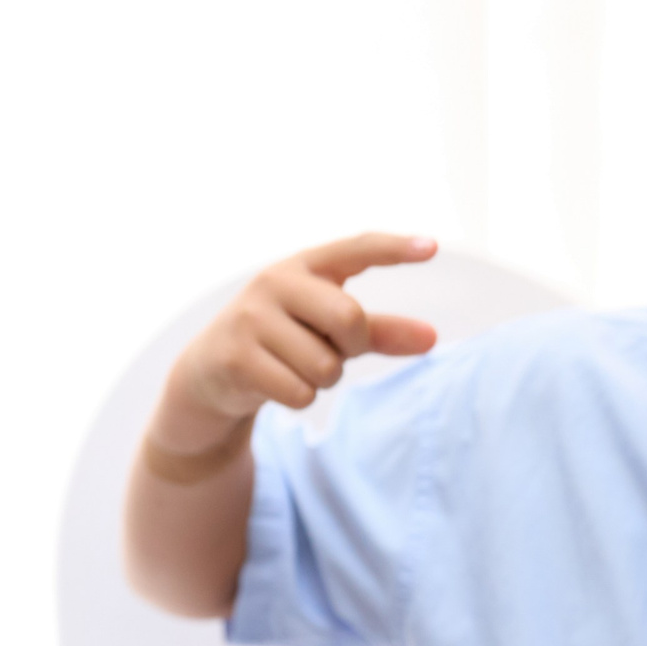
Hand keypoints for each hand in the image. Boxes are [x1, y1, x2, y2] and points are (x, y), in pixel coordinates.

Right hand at [147, 233, 440, 464]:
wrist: (212, 371)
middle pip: (348, 317)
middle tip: (328, 350)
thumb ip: (380, 332)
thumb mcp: (332, 331)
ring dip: (321, 379)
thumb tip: (433, 338)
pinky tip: (275, 383)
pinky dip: (299, 398)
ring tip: (293, 366)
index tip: (433, 247)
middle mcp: (275, 281)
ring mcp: (251, 317)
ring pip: (324, 365)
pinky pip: (300, 392)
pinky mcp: (237, 356)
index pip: (356, 248)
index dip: (394, 248)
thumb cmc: (285, 341)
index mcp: (305, 266)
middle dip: (349, 347)